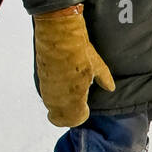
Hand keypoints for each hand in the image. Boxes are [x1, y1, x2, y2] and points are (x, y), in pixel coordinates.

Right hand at [33, 5, 114, 125]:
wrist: (58, 33)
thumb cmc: (80, 49)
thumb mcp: (97, 65)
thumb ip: (104, 79)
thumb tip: (110, 88)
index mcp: (75, 97)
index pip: (74, 119)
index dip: (80, 116)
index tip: (85, 109)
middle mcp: (59, 97)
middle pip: (60, 117)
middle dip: (69, 113)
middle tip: (77, 105)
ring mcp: (48, 89)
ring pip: (52, 106)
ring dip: (60, 104)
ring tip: (70, 93)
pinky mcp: (40, 79)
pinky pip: (47, 94)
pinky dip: (54, 94)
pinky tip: (61, 85)